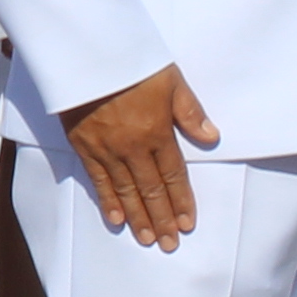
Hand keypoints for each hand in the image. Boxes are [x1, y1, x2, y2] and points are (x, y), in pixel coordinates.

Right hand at [64, 64, 217, 252]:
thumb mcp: (170, 80)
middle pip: (151, 190)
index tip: (187, 224)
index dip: (181, 202)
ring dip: (138, 217)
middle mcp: (133, 147)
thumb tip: (212, 137)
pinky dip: (107, 201)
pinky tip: (116, 219)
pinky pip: (98, 180)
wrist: (87, 53)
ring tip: (147, 239)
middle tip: (169, 244)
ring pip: (126, 191)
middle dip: (162, 219)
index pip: (174, 176)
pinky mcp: (84, 145)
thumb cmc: (132, 62)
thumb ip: (190, 112)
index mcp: (157, 132)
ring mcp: (107, 149)